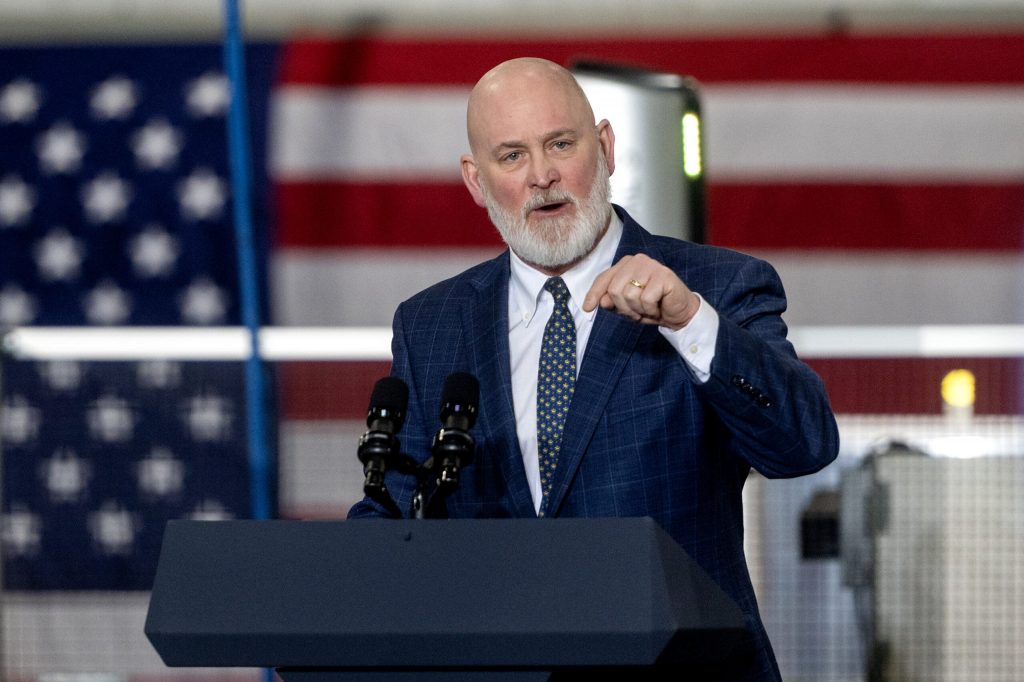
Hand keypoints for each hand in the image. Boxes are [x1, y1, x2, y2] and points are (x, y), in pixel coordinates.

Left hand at [582, 254, 700, 329]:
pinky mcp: (663, 275)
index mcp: (625, 264)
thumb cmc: (651, 306)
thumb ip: (612, 301)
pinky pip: (645, 299)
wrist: (678, 312)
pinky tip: (658, 306)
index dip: (594, 294)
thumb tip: (601, 301)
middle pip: (614, 290)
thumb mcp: (626, 306)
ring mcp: (651, 266)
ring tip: (649, 308)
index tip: (587, 308)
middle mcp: (637, 260)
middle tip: (637, 311)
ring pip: (629, 295)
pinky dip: (650, 309)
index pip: (604, 279)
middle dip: (624, 308)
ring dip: (638, 310)